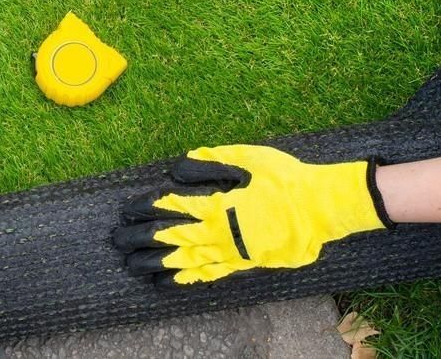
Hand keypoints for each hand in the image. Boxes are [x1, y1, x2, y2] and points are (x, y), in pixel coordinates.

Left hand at [112, 145, 392, 284]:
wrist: (323, 208)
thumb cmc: (287, 179)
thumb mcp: (249, 157)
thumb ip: (212, 160)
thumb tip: (178, 165)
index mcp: (219, 206)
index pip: (172, 207)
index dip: (146, 209)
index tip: (126, 211)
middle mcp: (221, 233)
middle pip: (171, 237)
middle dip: (141, 239)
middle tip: (117, 241)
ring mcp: (232, 252)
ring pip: (184, 261)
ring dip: (155, 263)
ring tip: (132, 265)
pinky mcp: (244, 264)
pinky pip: (209, 275)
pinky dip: (185, 279)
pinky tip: (167, 283)